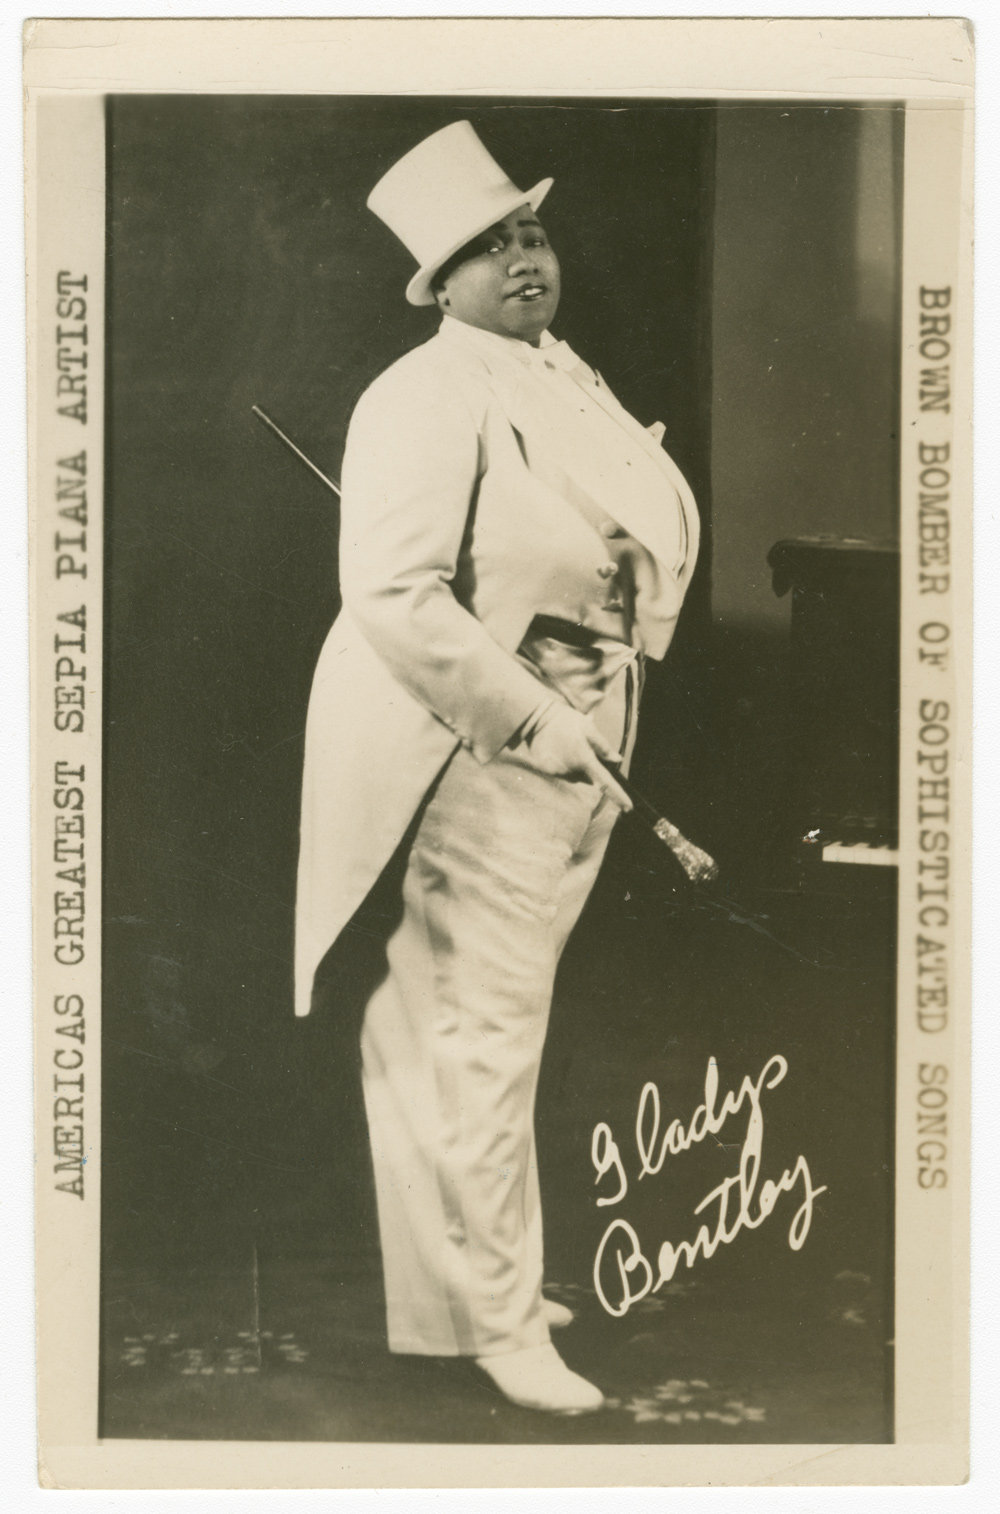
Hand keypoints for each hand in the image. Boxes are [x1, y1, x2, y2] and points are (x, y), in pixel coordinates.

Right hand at [517, 702, 631, 811]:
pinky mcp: (546, 770)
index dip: (618, 796)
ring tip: (568, 747)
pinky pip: (560, 773)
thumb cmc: (566, 721)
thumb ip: (603, 746)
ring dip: (575, 767)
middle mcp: (570, 770)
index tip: (629, 808)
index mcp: (585, 760)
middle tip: (583, 750)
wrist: (537, 718)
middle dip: (589, 769)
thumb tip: (617, 759)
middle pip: (587, 779)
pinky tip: (558, 750)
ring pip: (573, 776)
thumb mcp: (588, 728)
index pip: (605, 782)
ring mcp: (556, 772)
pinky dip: (562, 765)